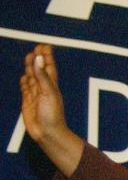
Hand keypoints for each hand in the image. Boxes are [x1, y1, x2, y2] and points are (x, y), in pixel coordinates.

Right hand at [19, 44, 82, 175]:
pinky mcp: (27, 103)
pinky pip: (25, 89)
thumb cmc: (52, 114)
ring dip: (30, 68)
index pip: (49, 67)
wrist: (47, 133)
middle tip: (36, 48)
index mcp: (52, 85)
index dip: (47, 57)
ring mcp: (35, 96)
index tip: (45, 45)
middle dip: (37, 59)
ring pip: (31, 78)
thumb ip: (41, 76)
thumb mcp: (48, 93)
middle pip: (39, 70)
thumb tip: (37, 59)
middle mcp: (44, 89)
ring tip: (29, 57)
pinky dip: (24, 82)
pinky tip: (24, 77)